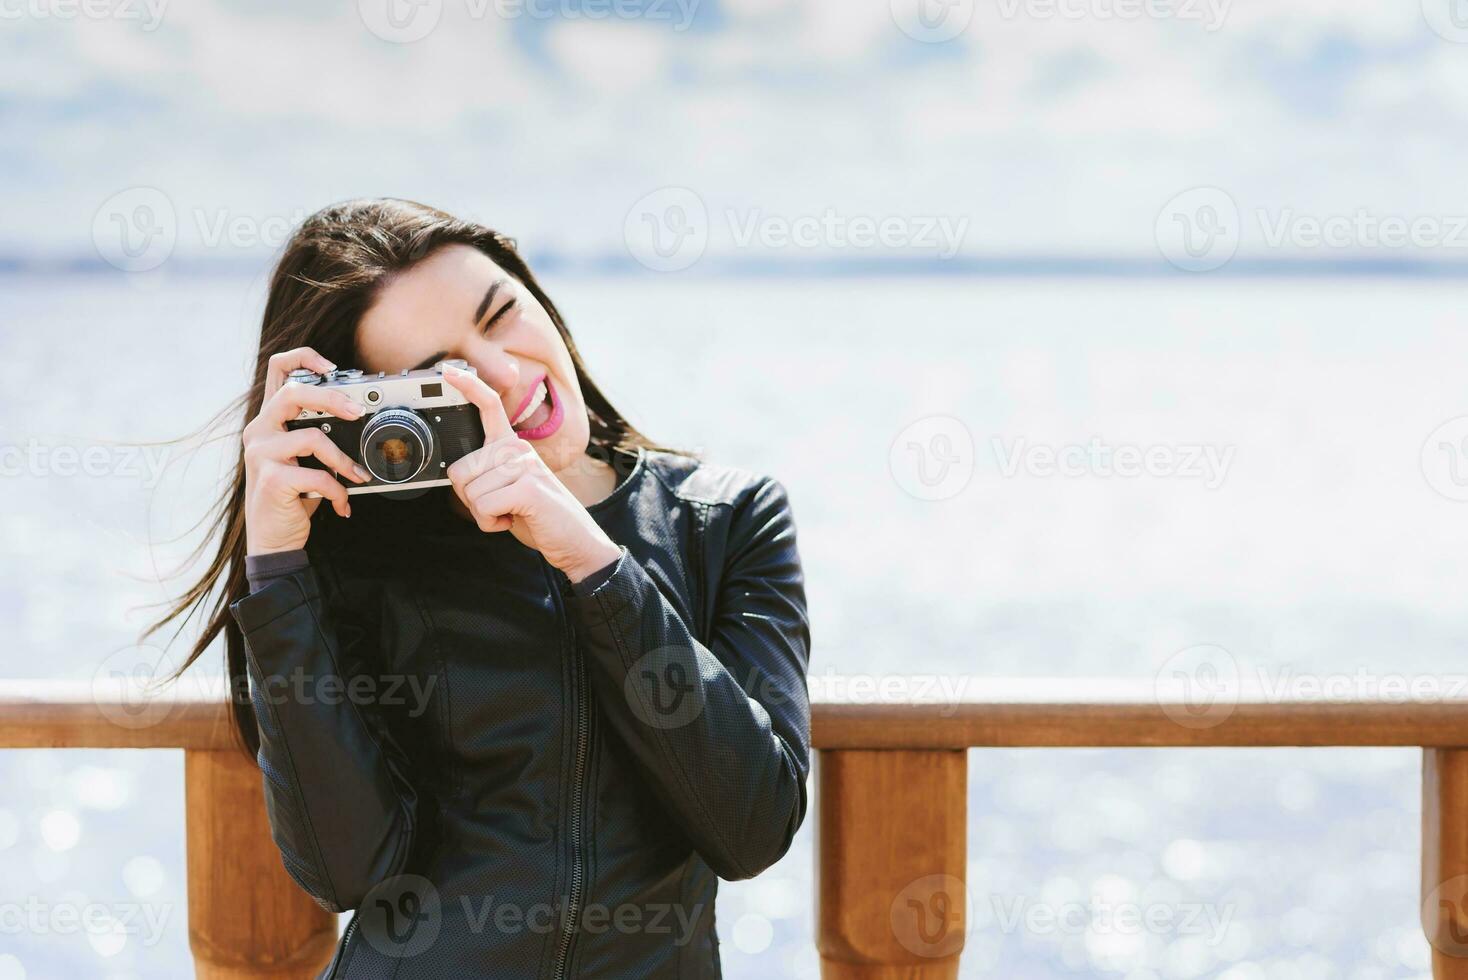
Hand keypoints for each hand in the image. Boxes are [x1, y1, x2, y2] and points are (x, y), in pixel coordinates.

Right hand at [242, 347, 371, 555]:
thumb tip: (356, 414)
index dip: (304, 357)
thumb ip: (316, 433)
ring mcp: (261, 453)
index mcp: (268, 419)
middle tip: (359, 412)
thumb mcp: (303, 459)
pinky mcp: (271, 479)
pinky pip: (318, 476)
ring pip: (312, 438)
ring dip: (344, 460)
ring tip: (358, 477)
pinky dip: (338, 491)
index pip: (277, 369)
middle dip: (333, 398)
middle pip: (294, 392)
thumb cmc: (293, 496)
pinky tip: (342, 504)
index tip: (332, 366)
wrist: (274, 539)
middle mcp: (258, 430)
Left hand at [442, 365, 620, 581]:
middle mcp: (518, 448)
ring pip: (470, 492)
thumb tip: (459, 474)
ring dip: (484, 515)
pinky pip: (484, 507)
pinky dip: (492, 524)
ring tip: (510, 513)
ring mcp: (524, 465)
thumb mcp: (509, 488)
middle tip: (500, 506)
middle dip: (471, 500)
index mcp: (512, 445)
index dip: (468, 386)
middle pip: (460, 471)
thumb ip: (488, 474)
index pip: (489, 406)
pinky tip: (514, 520)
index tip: (450, 370)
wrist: (574, 541)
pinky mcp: (527, 487)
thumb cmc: (536, 516)